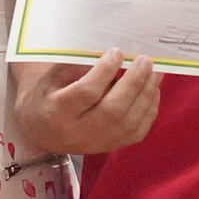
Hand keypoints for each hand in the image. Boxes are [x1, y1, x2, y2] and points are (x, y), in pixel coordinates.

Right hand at [12, 48, 161, 154]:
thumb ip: (79, 66)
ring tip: (155, 71)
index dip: (105, 71)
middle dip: (134, 82)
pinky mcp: (111, 147)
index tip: (117, 51)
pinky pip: (138, 131)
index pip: (86, 93)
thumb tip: (114, 53)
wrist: (43, 131)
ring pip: (129, 123)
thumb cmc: (49, 95)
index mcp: (56, 112)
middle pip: (112, 110)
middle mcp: (77, 132)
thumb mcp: (53, 77)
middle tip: (145, 60)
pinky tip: (152, 90)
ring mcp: (96, 144)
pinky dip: (150, 109)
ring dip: (147, 94)